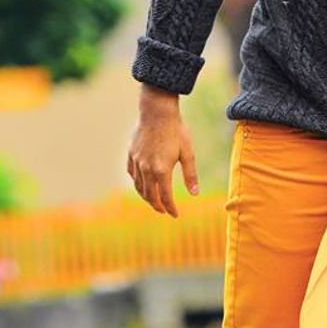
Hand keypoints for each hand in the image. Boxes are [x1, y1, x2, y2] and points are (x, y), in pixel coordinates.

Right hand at [126, 86, 199, 217]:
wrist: (157, 112)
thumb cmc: (176, 131)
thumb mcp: (188, 153)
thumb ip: (190, 175)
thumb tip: (195, 194)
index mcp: (162, 170)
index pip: (165, 197)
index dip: (170, 208)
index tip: (175, 215)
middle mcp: (146, 169)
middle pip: (150, 195)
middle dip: (157, 206)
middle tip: (164, 211)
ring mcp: (137, 162)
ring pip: (139, 187)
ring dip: (146, 197)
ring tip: (154, 201)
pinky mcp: (131, 155)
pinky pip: (132, 174)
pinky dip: (137, 183)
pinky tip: (143, 184)